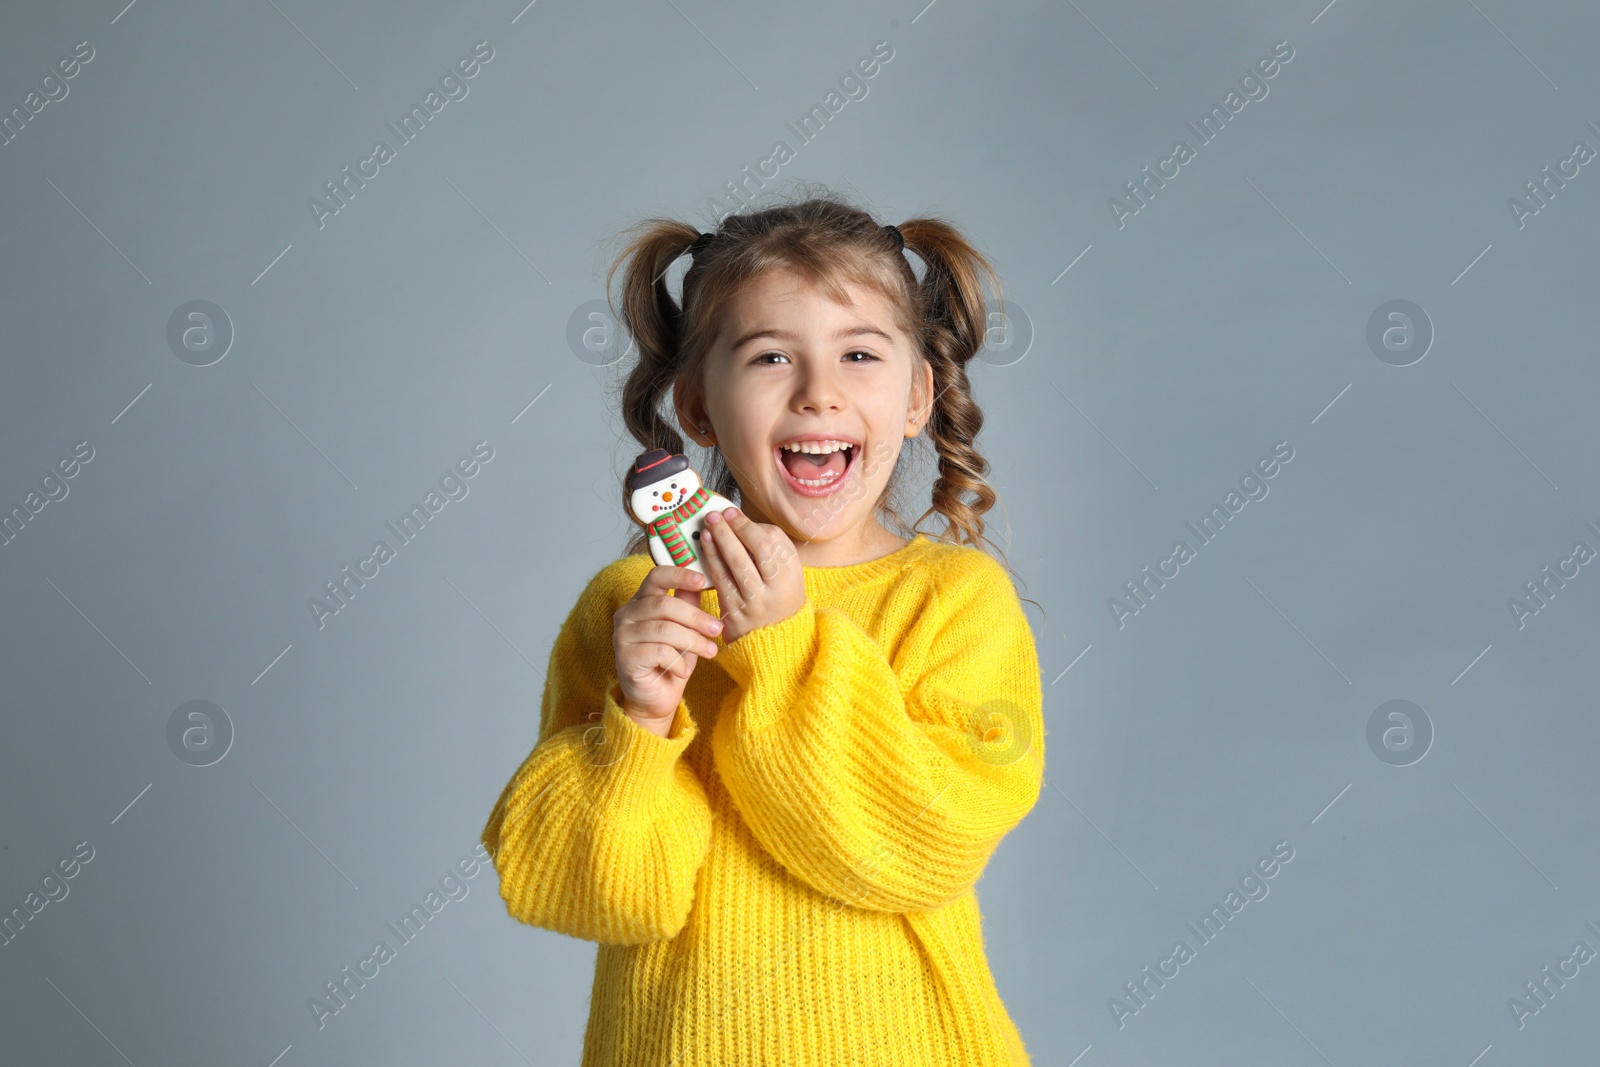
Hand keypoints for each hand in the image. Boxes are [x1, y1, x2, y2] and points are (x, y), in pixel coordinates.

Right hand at [613, 565, 723, 736]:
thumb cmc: (671, 662)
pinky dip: (677, 662)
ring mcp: (622, 636)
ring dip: (693, 641)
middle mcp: (626, 615)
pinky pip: (658, 652)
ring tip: (710, 651)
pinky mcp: (624, 658)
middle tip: (717, 629)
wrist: (655, 700)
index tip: (703, 580)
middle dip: (696, 617)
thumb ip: (689, 604)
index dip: (680, 575)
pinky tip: (682, 671)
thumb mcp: (686, 630)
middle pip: (664, 605)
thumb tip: (704, 578)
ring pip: (664, 629)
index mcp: (640, 601)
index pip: (656, 577)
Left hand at [697, 507, 805, 643]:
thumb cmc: (777, 600)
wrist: (773, 642)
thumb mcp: (787, 576)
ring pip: (736, 562)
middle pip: (758, 549)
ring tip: (709, 523)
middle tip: (719, 514)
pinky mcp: (734, 611)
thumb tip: (742, 523)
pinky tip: (705, 543)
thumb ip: (772, 550)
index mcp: (793, 576)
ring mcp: (755, 601)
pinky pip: (720, 578)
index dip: (750, 525)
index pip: (774, 542)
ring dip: (720, 538)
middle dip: (736, 527)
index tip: (734, 514)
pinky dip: (711, 557)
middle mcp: (777, 589)